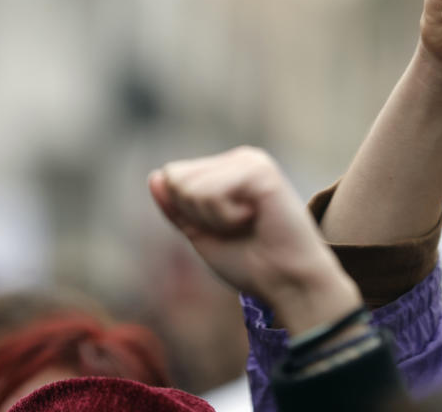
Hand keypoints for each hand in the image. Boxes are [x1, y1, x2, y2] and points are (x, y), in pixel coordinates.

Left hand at [149, 147, 361, 333]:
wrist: (286, 281)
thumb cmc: (250, 263)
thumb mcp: (201, 233)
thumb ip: (178, 207)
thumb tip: (155, 176)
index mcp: (228, 169)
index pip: (173, 176)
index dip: (187, 212)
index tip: (223, 229)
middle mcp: (240, 158)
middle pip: (177, 178)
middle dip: (197, 214)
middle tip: (235, 228)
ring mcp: (252, 162)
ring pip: (190, 186)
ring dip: (213, 218)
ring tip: (247, 224)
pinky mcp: (261, 171)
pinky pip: (212, 192)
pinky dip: (226, 217)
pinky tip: (255, 218)